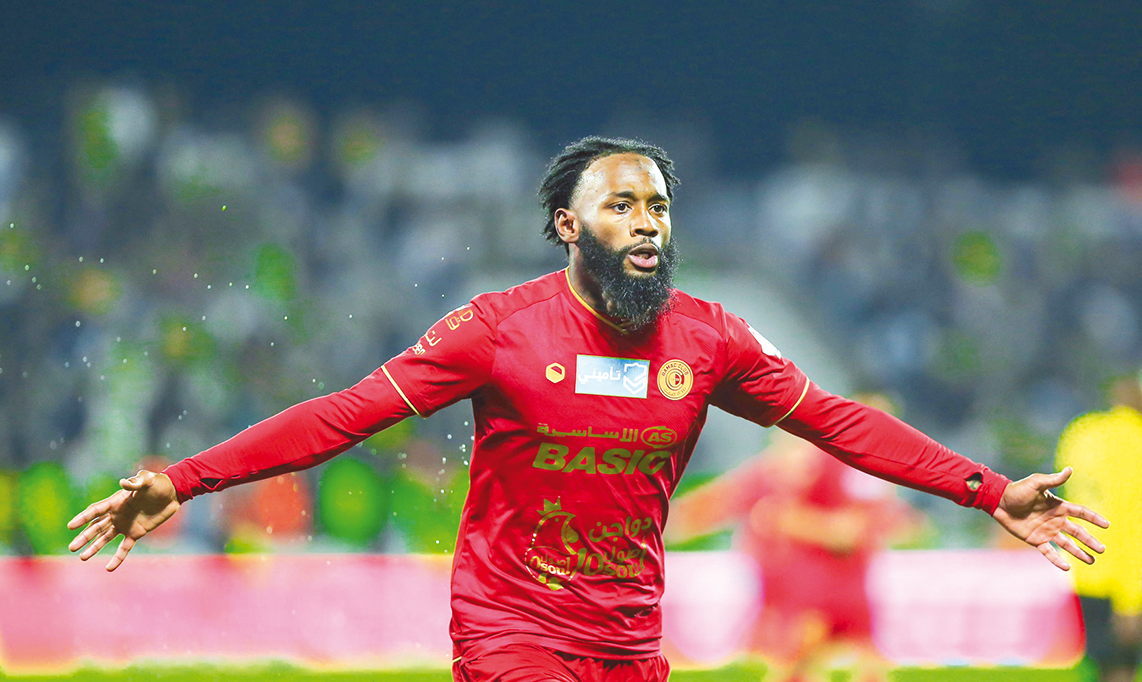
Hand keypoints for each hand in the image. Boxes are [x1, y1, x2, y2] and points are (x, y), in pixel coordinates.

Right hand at [67, 470, 179, 571]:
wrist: (173, 493)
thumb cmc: (158, 483)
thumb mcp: (147, 480)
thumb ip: (136, 483)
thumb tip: (123, 482)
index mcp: (116, 501)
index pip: (95, 511)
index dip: (83, 518)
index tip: (70, 526)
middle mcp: (117, 514)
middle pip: (96, 527)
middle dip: (84, 537)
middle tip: (72, 548)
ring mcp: (125, 524)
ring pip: (105, 538)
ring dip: (94, 548)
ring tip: (82, 557)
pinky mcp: (136, 533)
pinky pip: (124, 548)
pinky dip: (117, 558)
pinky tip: (109, 568)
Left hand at [992, 467, 1108, 570]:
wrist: (998, 501)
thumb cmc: (1017, 490)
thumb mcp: (1036, 483)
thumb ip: (1053, 480)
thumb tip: (1070, 469)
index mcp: (1058, 506)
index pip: (1080, 512)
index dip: (1093, 518)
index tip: (1107, 525)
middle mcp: (1055, 520)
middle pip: (1078, 532)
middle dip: (1090, 541)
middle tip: (1102, 550)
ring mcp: (1046, 531)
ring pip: (1067, 544)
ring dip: (1079, 552)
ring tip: (1092, 561)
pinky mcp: (1035, 540)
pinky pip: (1049, 552)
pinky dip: (1057, 560)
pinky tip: (1067, 567)